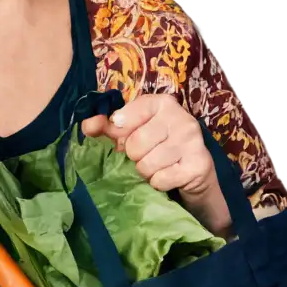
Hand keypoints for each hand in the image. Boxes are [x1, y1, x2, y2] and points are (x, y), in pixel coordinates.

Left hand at [81, 93, 216, 197]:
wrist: (194, 172)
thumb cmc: (158, 147)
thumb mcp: (133, 132)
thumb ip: (108, 127)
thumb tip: (88, 125)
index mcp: (162, 103)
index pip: (124, 117)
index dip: (120, 133)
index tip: (125, 138)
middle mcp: (180, 117)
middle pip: (134, 144)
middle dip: (135, 156)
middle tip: (147, 156)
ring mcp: (192, 141)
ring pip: (146, 164)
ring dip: (147, 172)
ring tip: (159, 166)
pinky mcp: (198, 165)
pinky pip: (160, 179)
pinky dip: (159, 183)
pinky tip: (169, 176)